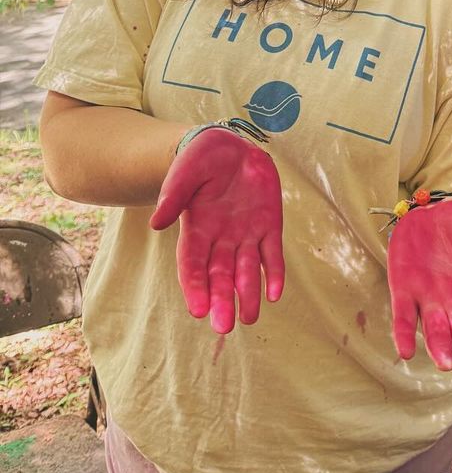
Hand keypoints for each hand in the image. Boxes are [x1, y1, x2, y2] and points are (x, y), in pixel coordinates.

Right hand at [149, 128, 284, 334]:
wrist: (231, 145)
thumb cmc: (201, 159)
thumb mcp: (185, 172)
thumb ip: (173, 196)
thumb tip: (155, 223)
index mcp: (196, 230)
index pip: (192, 265)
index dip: (195, 287)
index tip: (198, 310)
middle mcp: (220, 239)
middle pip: (220, 276)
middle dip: (222, 300)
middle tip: (223, 327)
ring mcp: (246, 234)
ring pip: (247, 271)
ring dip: (248, 295)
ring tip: (250, 318)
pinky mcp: (269, 225)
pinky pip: (273, 254)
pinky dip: (275, 274)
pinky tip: (276, 294)